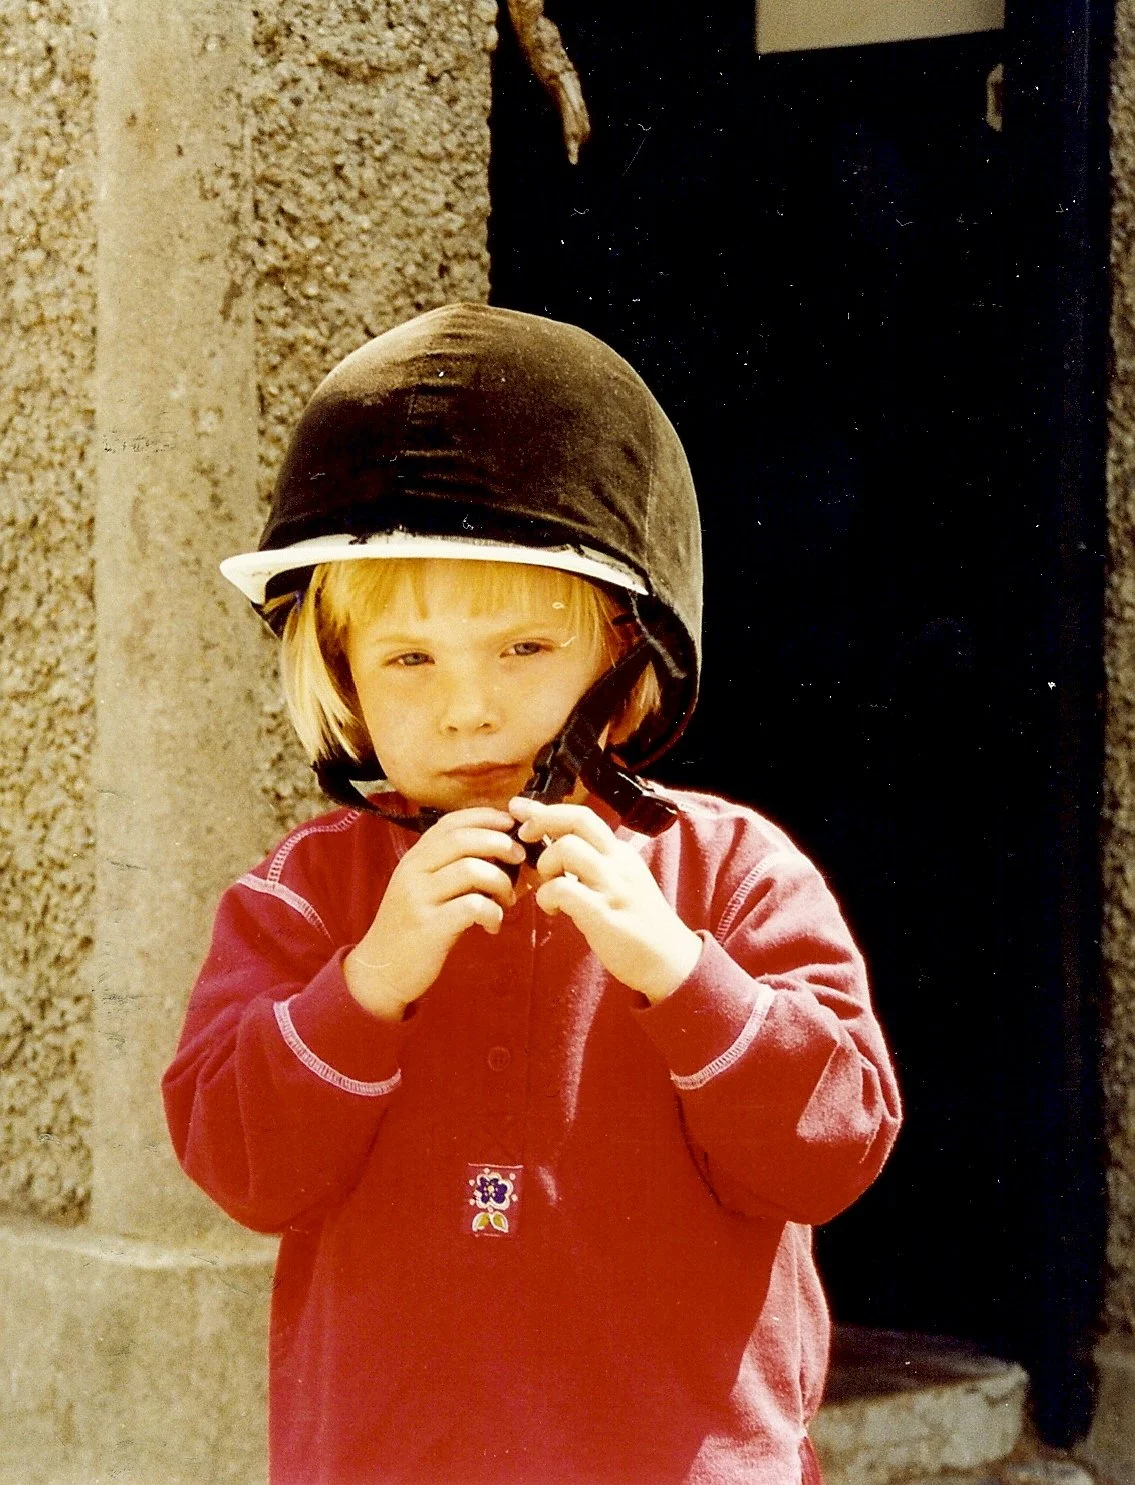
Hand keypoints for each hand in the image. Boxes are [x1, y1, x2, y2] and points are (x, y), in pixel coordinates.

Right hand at [344, 808, 524, 1020]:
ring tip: (506, 902)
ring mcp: (419, 897)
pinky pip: (472, 906)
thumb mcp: (428, 890)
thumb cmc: (415, 928)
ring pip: (472, 869)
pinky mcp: (429, 926)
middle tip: (520, 860)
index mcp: (415, 858)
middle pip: (464, 839)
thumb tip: (504, 852)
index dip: (485, 817)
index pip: (451, 822)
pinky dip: (492, 913)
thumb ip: (456, 869)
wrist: (380, 970)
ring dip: (501, 883)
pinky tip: (492, 926)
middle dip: (501, 843)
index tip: (511, 824)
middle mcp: (414, 871)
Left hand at [510, 797, 701, 1004]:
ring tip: (548, 886)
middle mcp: (618, 863)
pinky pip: (563, 890)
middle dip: (542, 819)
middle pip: (578, 819)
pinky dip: (547, 897)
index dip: (547, 809)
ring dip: (546, 864)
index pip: (583, 816)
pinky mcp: (604, 915)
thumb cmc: (636, 923)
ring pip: (568, 849)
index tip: (520, 807)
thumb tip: (555, 848)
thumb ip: (592, 865)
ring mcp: (613, 888)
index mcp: (620, 854)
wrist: (669, 961)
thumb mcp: (619, 883)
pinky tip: (553, 910)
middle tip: (523, 835)